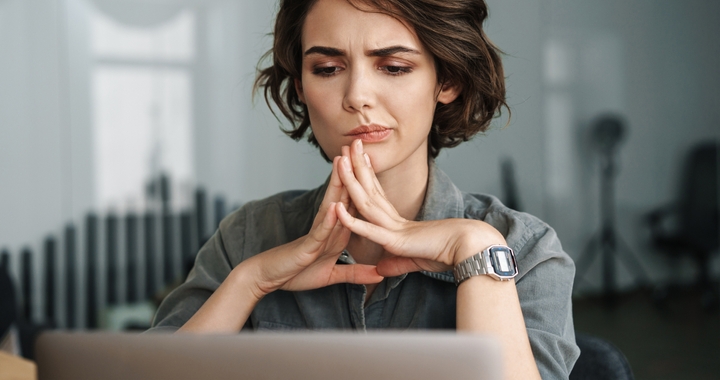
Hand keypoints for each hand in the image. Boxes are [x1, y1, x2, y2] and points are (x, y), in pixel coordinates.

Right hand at [249, 155, 382, 296]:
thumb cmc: (296, 274)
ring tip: (343, 162)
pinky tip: (335, 207)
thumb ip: (355, 273)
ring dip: (337, 186)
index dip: (362, 184)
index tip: (371, 164)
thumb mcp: (332, 276)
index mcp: (335, 233)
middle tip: (357, 147)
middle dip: (350, 173)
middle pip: (341, 196)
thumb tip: (380, 275)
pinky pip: (320, 233)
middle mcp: (326, 229)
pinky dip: (328, 221)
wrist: (268, 279)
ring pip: (330, 207)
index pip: (351, 204)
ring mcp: (316, 236)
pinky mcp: (308, 248)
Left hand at [334, 140, 505, 276]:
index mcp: (400, 223)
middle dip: (357, 167)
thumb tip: (380, 268)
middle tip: (349, 144)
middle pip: (370, 190)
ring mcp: (394, 229)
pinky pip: (369, 230)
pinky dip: (352, 221)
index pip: (377, 196)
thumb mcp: (415, 261)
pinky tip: (337, 209)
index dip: (365, 177)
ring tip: (341, 159)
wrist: (471, 248)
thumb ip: (396, 263)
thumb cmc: (449, 253)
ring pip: (366, 201)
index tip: (355, 160)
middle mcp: (394, 221)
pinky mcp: (396, 241)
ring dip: (351, 180)